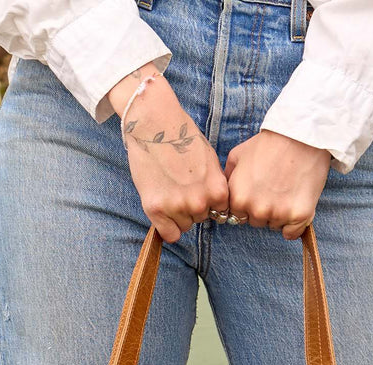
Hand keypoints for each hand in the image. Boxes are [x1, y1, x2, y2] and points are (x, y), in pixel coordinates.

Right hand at [108, 63, 229, 243]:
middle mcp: (199, 202)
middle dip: (191, 206)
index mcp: (217, 190)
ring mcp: (177, 206)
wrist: (153, 123)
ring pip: (184, 226)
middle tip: (178, 184)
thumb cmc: (182, 137)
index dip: (208, 202)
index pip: (219, 213)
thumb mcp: (210, 161)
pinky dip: (166, 226)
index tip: (197, 190)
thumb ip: (214, 185)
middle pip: (200, 219)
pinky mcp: (156, 208)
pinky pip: (169, 234)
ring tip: (168, 188)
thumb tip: (218, 208)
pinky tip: (161, 208)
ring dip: (176, 214)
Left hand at [224, 129, 331, 240]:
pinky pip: (291, 233)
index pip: (237, 215)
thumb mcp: (237, 155)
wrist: (301, 137)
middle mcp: (257, 210)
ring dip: (278, 215)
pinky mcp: (299, 216)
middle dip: (262, 209)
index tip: (256, 191)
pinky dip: (293, 224)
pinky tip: (294, 205)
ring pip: (274, 226)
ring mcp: (279, 214)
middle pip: (256, 222)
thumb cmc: (268, 144)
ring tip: (285, 190)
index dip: (246, 204)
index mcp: (238, 198)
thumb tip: (222, 193)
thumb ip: (227, 179)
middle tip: (273, 188)